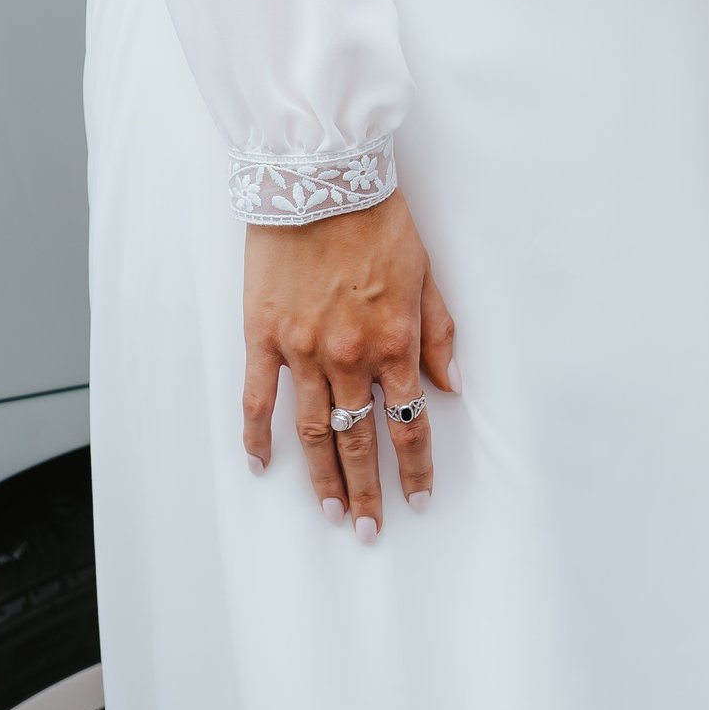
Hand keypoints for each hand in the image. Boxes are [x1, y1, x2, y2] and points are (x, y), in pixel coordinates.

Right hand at [242, 190, 457, 537]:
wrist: (320, 180)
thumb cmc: (377, 219)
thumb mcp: (425, 272)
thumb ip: (438, 333)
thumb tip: (451, 385)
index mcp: (394, 341)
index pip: (409, 421)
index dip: (415, 466)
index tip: (419, 498)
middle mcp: (349, 356)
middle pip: (361, 440)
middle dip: (369, 490)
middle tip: (370, 530)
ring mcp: (302, 351)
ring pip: (312, 433)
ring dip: (322, 478)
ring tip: (331, 514)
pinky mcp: (263, 337)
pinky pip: (257, 400)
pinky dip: (256, 438)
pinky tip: (261, 466)